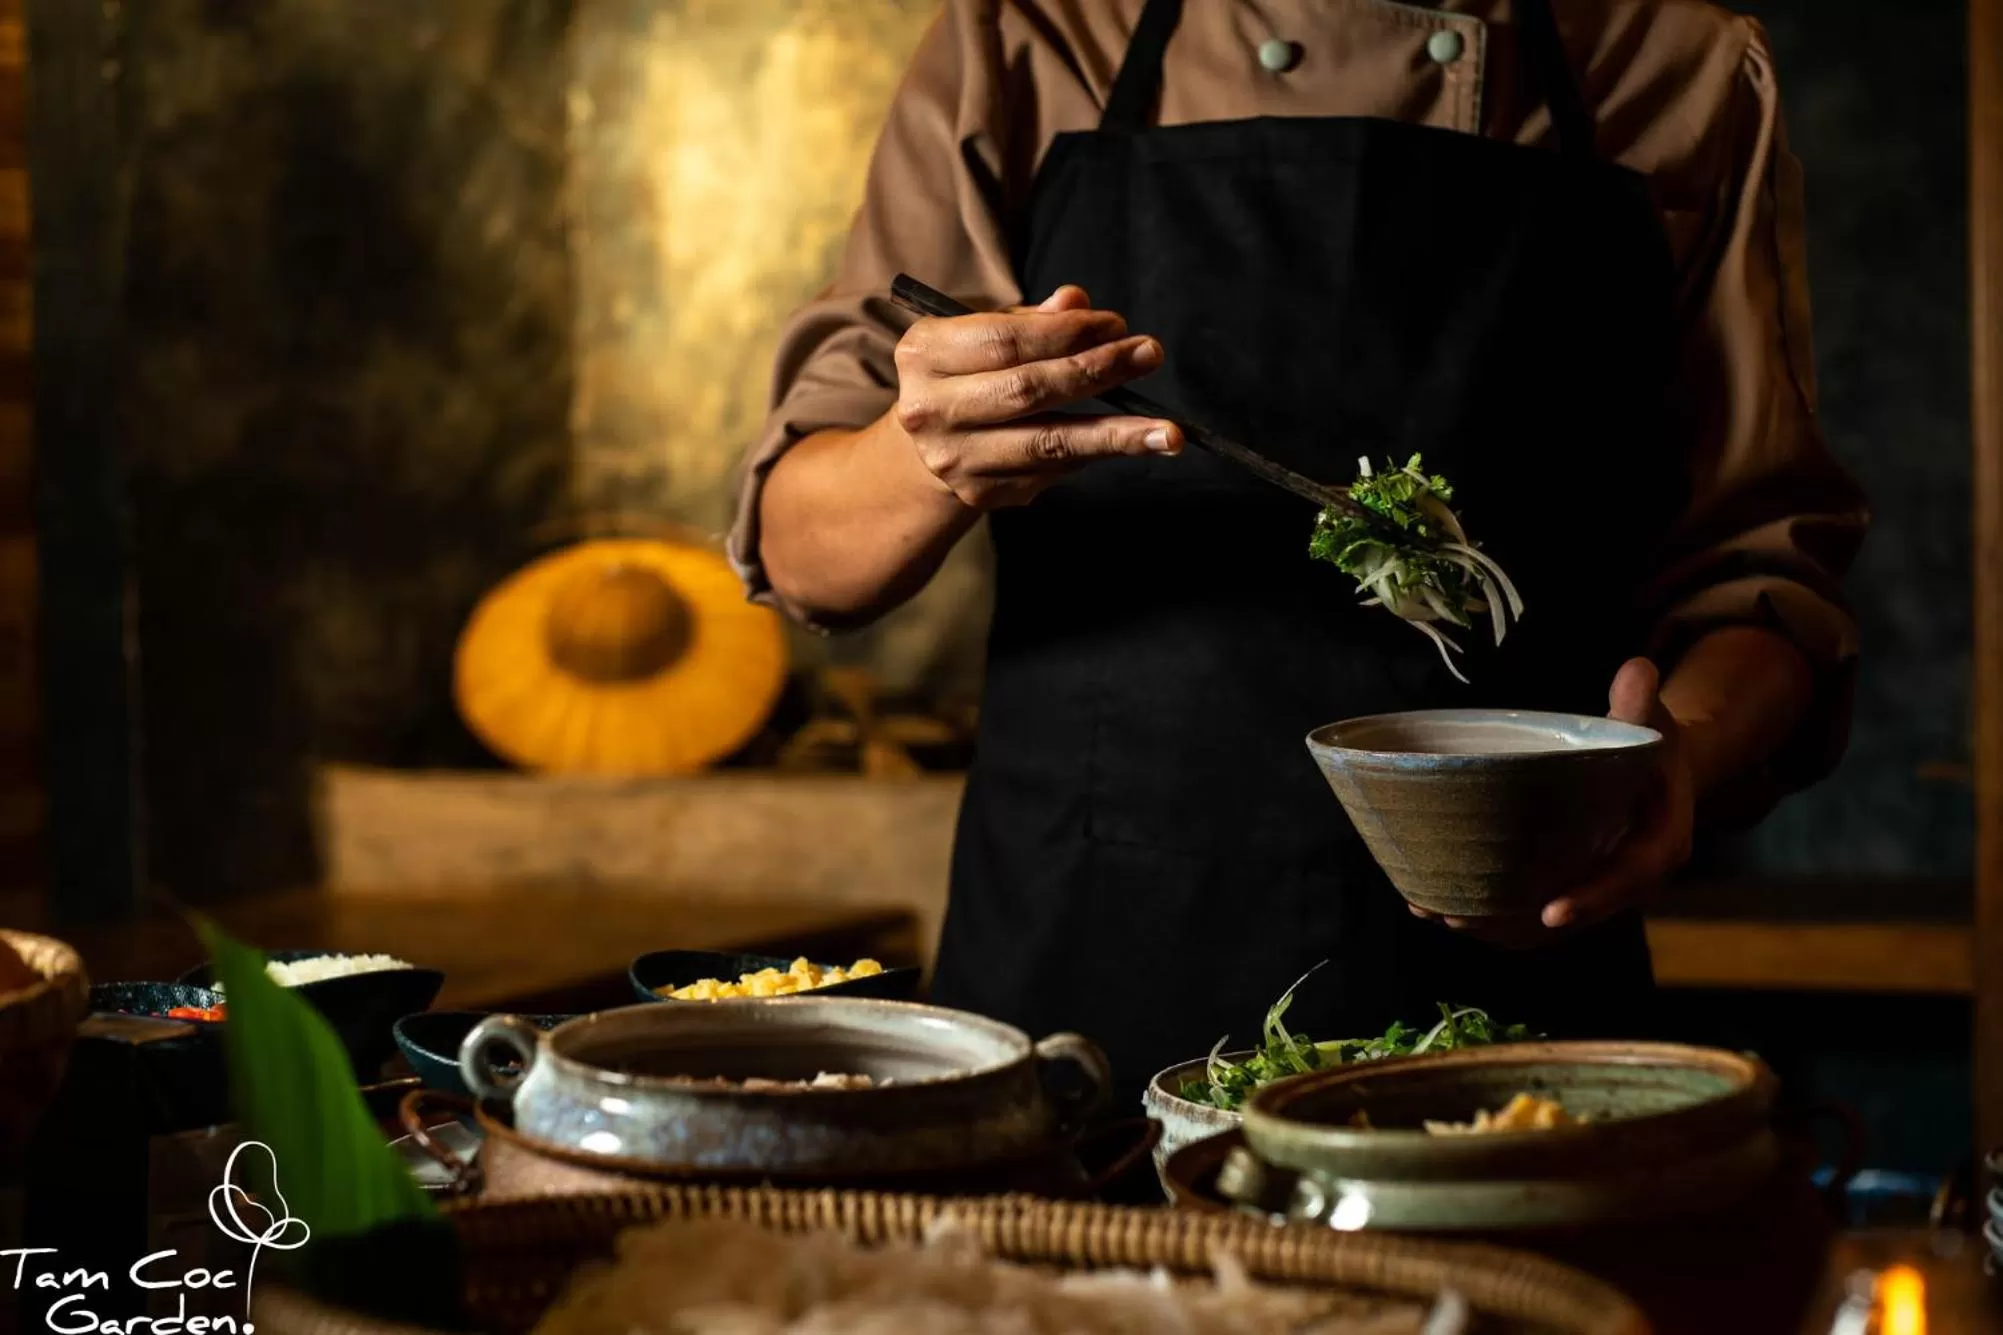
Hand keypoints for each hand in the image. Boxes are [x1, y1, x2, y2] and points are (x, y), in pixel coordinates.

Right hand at [890, 285, 1181, 509]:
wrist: (929, 443)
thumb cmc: (969, 372)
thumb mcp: (986, 333)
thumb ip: (1032, 320)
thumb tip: (1076, 302)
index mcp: (924, 354)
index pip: (1006, 340)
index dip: (1067, 332)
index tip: (1118, 324)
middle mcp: (930, 410)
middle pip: (1028, 390)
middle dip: (1097, 371)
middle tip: (1150, 355)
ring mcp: (955, 459)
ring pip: (1049, 443)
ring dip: (1115, 435)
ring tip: (1168, 431)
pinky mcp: (981, 494)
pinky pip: (1051, 470)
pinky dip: (1092, 453)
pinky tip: (1126, 442)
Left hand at [1409, 657, 1694, 943]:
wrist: (1657, 774)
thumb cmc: (1650, 745)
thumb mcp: (1652, 723)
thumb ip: (1639, 702)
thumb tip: (1637, 669)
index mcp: (1658, 845)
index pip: (1627, 879)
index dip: (1591, 898)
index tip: (1550, 912)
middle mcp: (1628, 881)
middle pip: (1574, 915)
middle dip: (1517, 924)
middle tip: (1460, 918)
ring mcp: (1596, 890)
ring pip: (1543, 925)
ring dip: (1491, 926)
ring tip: (1435, 912)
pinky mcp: (1569, 889)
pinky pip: (1529, 916)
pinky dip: (1489, 916)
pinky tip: (1437, 904)